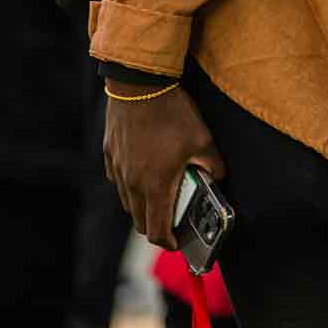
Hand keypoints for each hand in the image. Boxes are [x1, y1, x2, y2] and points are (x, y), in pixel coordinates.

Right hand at [104, 84, 224, 251]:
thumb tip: (217, 179)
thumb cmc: (172, 112)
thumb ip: (213, 165)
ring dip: (144, 206)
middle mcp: (131, 182)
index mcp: (155, 184)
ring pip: (127, 202)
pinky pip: (118, 181)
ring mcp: (118, 168)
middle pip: (140, 221)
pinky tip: (145, 172)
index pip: (156, 231)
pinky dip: (131, 186)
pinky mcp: (110, 154)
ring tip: (162, 195)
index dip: (168, 243)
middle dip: (157, 227)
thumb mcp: (203, 139)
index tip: (178, 243)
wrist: (139, 84)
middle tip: (173, 220)